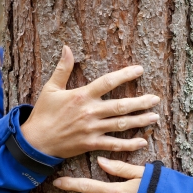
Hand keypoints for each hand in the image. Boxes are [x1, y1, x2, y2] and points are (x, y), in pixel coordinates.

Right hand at [20, 45, 159, 157]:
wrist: (36, 141)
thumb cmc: (43, 114)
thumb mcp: (51, 88)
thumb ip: (62, 69)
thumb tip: (67, 48)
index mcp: (82, 96)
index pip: (108, 82)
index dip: (125, 75)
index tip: (140, 70)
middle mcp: (90, 112)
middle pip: (121, 106)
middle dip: (141, 102)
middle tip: (156, 99)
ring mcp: (92, 129)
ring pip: (121, 125)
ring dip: (140, 121)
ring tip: (155, 117)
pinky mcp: (91, 144)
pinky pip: (114, 145)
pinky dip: (129, 145)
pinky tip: (142, 142)